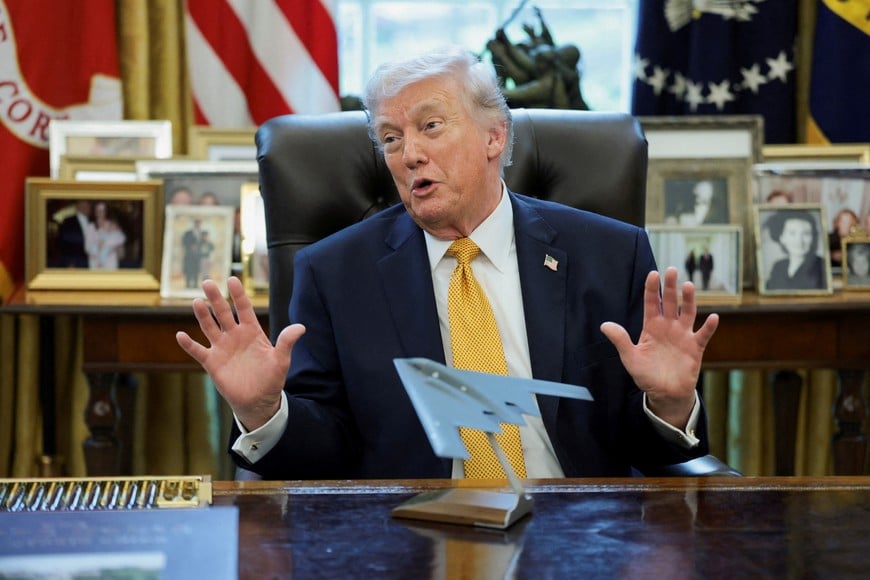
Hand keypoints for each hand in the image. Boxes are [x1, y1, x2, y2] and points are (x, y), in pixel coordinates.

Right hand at [175, 276, 305, 430]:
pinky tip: (180, 335)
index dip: (238, 295)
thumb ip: (286, 342)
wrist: (259, 401)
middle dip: (216, 298)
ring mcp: (222, 348)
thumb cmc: (271, 379)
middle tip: (208, 282)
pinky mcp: (212, 362)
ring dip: (203, 315)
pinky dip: (189, 344)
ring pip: (209, 327)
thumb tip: (301, 327)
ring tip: (196, 301)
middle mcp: (235, 336)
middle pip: (223, 313)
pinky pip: (198, 351)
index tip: (232, 279)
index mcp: (252, 332)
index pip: (244, 308)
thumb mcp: (281, 360)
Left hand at [599, 267, 718, 427]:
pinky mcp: (695, 348)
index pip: (652, 303)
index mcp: (652, 327)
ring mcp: (683, 336)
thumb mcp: (630, 358)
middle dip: (671, 287)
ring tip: (688, 285)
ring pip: (688, 313)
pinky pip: (703, 335)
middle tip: (672, 270)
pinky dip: (709, 327)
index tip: (653, 274)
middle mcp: (668, 327)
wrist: (664, 394)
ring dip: (689, 300)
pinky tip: (713, 317)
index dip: (652, 289)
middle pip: (671, 302)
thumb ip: (620, 340)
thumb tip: (604, 325)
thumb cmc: (646, 375)